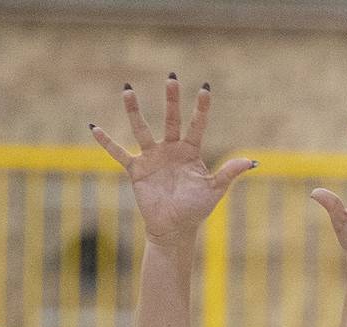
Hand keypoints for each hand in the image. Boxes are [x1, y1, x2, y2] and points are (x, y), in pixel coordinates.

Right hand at [90, 75, 253, 246]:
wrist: (175, 229)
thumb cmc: (196, 210)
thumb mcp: (214, 189)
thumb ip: (229, 173)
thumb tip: (252, 162)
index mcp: (191, 152)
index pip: (197, 125)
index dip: (202, 108)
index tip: (205, 89)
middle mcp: (171, 150)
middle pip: (171, 119)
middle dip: (171, 99)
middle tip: (171, 77)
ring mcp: (152, 158)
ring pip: (142, 130)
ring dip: (134, 111)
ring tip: (127, 90)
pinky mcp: (137, 170)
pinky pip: (119, 153)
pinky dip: (107, 143)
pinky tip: (94, 128)